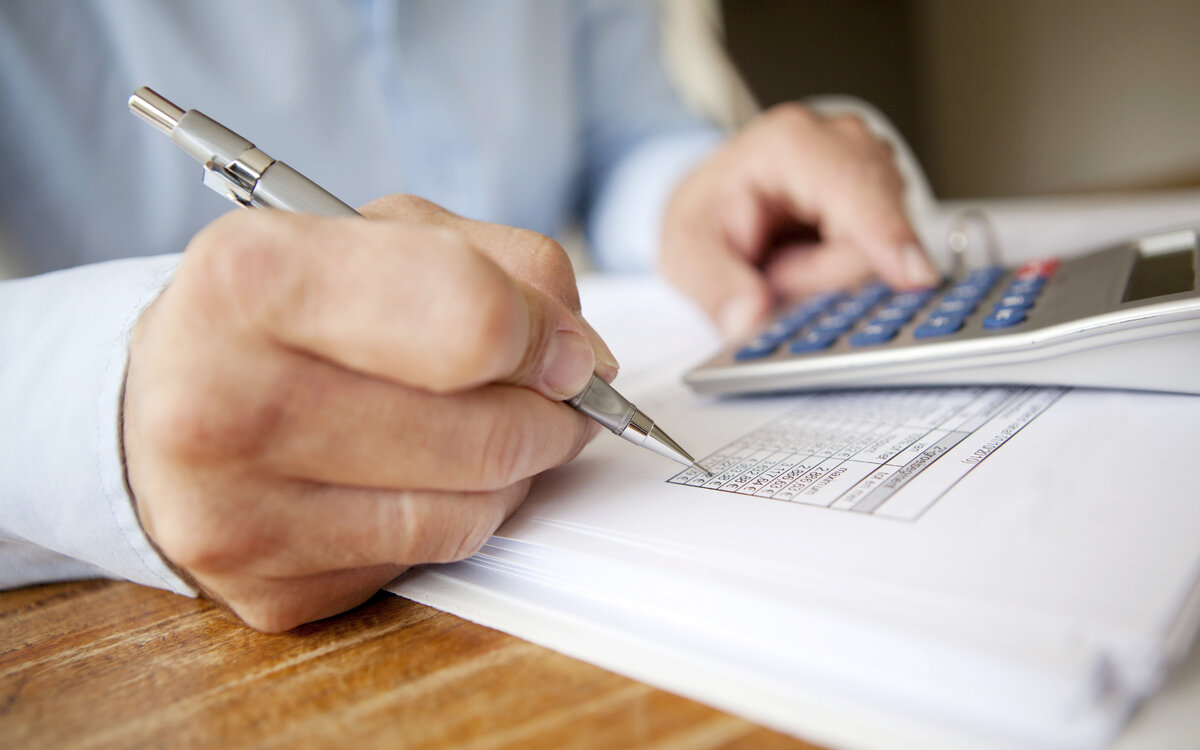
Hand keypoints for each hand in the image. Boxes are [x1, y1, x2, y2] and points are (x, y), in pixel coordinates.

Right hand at [123, 196, 615, 631]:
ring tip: (500, 430)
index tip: (565, 347)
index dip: (546, 337)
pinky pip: (432, 558)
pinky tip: (438, 479)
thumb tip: (583, 358)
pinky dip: (466, 516)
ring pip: (471, 508)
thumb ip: (504, 268)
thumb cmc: (289, 310)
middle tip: (560, 398)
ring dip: (520, 470)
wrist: (170, 399)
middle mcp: (222, 401)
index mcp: (251, 279)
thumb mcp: (384, 236)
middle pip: (487, 431)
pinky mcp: (268, 589)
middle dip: (555, 414)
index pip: (471, 321)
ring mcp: (238, 513)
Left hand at [660, 103, 938, 338]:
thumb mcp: (686, 253)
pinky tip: (812, 260)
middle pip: (872, 231)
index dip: (885, 235)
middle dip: (822, 275)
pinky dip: (845, 269)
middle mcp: (842, 141)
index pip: (854, 189)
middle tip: (773, 276)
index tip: (914, 275)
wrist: (719, 201)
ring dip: (832, 275)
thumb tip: (750, 320)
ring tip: (785, 263)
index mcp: (790, 142)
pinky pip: (885, 252)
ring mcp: (871, 165)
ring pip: (883, 247)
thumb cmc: (707, 216)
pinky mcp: (886, 193)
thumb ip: (716, 287)